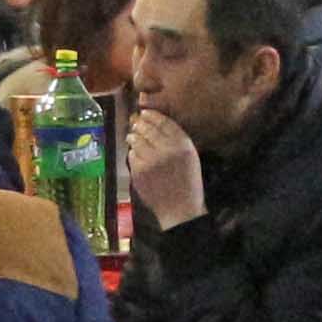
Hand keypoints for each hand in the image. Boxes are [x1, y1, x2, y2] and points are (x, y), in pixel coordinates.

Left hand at [123, 107, 207, 229]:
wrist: (180, 208)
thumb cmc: (187, 182)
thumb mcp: (190, 156)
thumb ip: (176, 139)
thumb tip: (154, 122)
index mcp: (182, 144)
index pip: (163, 121)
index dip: (152, 115)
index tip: (146, 113)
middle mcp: (166, 149)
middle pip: (147, 128)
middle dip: (140, 124)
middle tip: (137, 123)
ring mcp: (150, 160)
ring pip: (136, 140)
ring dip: (134, 137)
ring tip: (133, 137)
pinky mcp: (139, 171)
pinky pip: (131, 155)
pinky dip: (133, 154)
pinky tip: (139, 158)